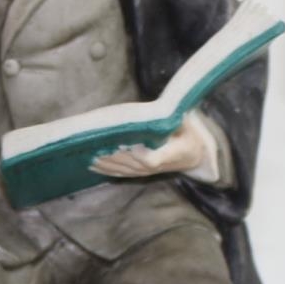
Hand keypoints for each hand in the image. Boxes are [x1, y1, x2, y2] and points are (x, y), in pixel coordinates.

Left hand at [89, 115, 209, 178]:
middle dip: (114, 157)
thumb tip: (160, 109)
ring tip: (90, 157)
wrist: (194, 154)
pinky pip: (122, 174)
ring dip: (107, 164)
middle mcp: (157, 166)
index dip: (139, 155)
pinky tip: (92, 166)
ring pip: (124, 170)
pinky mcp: (141, 172)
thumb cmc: (188, 132)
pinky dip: (107, 170)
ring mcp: (148, 172)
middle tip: (97, 148)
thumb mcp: (187, 122)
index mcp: (171, 154)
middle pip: (132, 165)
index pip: (152, 160)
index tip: (129, 145)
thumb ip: (174, 117)